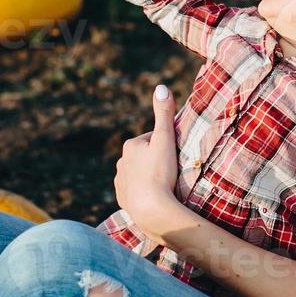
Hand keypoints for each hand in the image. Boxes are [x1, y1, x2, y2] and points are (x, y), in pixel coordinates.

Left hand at [113, 85, 181, 239]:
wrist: (151, 209)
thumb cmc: (160, 172)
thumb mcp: (166, 139)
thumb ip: (164, 114)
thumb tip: (161, 86)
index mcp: (131, 145)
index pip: (152, 139)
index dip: (166, 145)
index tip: (175, 155)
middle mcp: (121, 162)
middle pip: (144, 157)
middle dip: (156, 161)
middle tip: (172, 172)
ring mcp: (120, 182)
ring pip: (138, 174)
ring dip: (149, 177)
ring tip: (165, 186)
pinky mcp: (123, 199)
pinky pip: (135, 192)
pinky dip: (144, 193)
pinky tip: (155, 198)